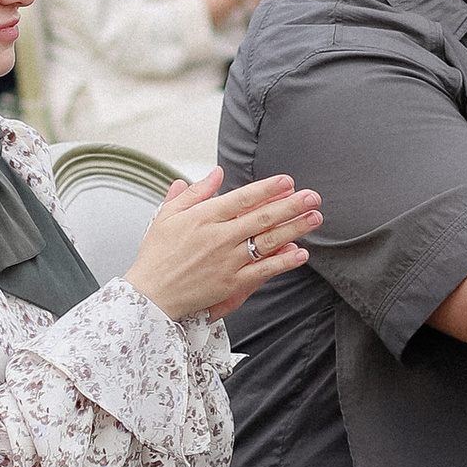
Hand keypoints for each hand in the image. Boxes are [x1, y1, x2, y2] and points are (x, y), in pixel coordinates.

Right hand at [124, 167, 320, 321]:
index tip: (288, 181)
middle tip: (312, 196)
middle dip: (291, 205)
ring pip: (268, 242)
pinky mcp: (231, 284)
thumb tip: (216, 173)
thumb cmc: (157, 254)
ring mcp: (227, 261)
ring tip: (315, 217)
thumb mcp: (168, 215)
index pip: (242, 198)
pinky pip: (263, 271)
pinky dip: (283, 262)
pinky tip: (301, 253)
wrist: (151, 294)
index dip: (267, 189)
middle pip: (262, 218)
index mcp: (203, 218)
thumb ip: (194, 193)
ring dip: (294, 228)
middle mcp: (219, 238)